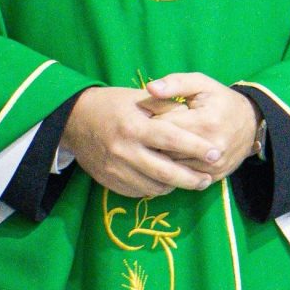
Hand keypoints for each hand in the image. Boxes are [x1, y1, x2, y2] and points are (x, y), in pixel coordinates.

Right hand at [65, 85, 216, 197]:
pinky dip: (155, 189)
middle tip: (207, 179)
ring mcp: (114, 169)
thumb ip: (168, 108)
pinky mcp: (107, 181)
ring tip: (190, 181)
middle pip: (165, 173)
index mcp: (135, 127)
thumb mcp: (141, 98)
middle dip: (191, 179)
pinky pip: (137, 191)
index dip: (196, 148)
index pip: (172, 140)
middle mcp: (123, 151)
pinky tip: (165, 182)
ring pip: (153, 187)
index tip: (215, 153)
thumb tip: (195, 120)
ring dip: (174, 186)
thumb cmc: (115, 104)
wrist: (74, 119)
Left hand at [139, 73, 261, 181]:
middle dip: (154, 140)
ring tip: (161, 143)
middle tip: (152, 131)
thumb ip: (176, 83)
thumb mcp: (202, 84)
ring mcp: (214, 165)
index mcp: (206, 122)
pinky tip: (174, 156)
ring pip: (172, 166)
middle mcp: (211, 148)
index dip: (152, 120)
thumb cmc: (221, 101)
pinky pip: (183, 177)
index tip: (150, 115)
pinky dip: (175, 168)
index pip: (162, 127)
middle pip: (164, 149)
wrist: (252, 123)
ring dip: (163, 156)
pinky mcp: (214, 176)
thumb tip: (151, 88)